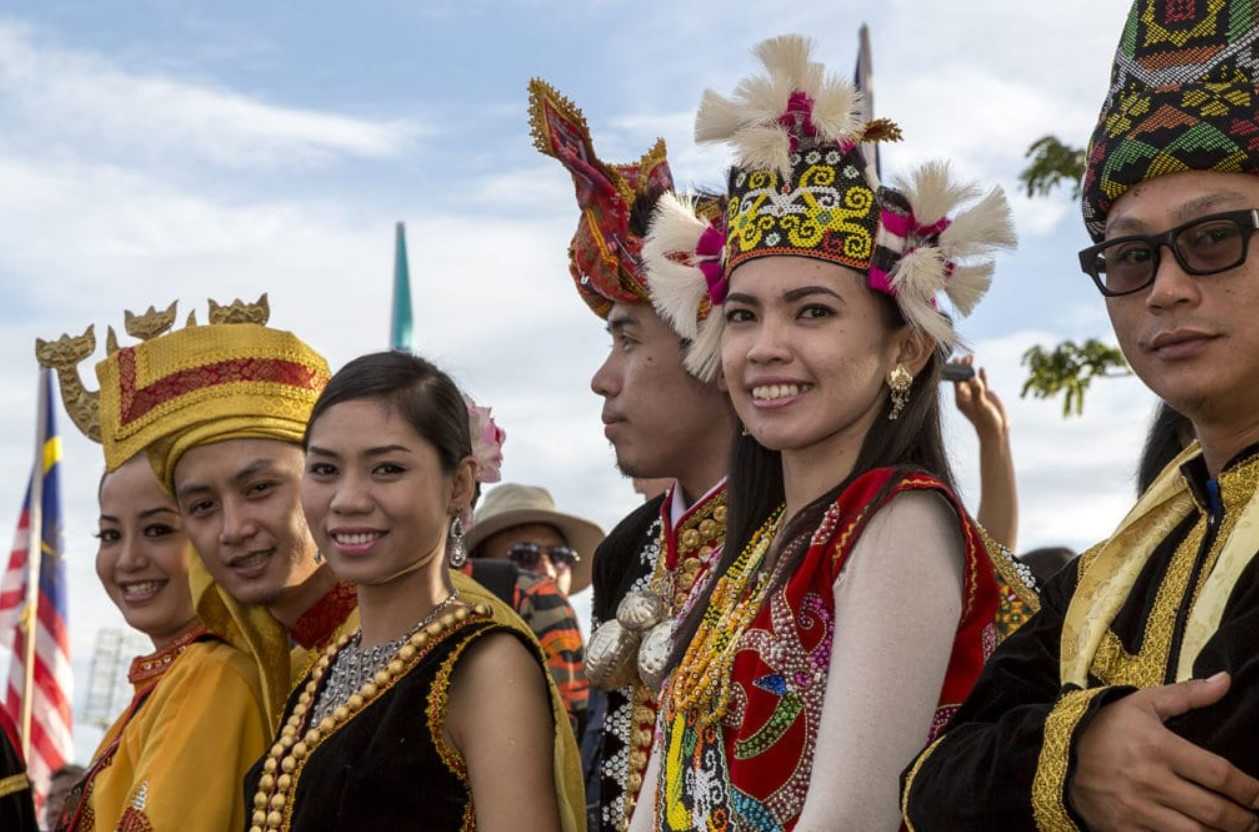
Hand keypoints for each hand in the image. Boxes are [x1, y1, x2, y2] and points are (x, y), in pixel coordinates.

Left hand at [952, 355, 1008, 439]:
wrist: (997, 431)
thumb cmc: (986, 420)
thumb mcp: (981, 404)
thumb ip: (977, 391)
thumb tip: (972, 377)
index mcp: (960, 399)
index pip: (956, 381)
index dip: (956, 370)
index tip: (955, 360)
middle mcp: (967, 396)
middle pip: (963, 378)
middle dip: (963, 367)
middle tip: (964, 356)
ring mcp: (976, 395)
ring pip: (972, 378)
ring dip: (971, 368)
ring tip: (970, 357)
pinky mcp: (986, 396)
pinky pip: (982, 383)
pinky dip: (981, 375)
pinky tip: (981, 368)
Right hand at [1070, 673, 1258, 831]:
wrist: (1060, 754)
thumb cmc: (1109, 727)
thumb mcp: (1143, 703)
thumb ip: (1187, 694)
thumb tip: (1225, 680)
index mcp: (1158, 747)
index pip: (1219, 774)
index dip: (1250, 790)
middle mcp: (1149, 781)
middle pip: (1214, 811)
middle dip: (1245, 820)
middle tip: (1256, 821)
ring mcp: (1136, 810)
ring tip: (1235, 831)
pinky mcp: (1124, 831)